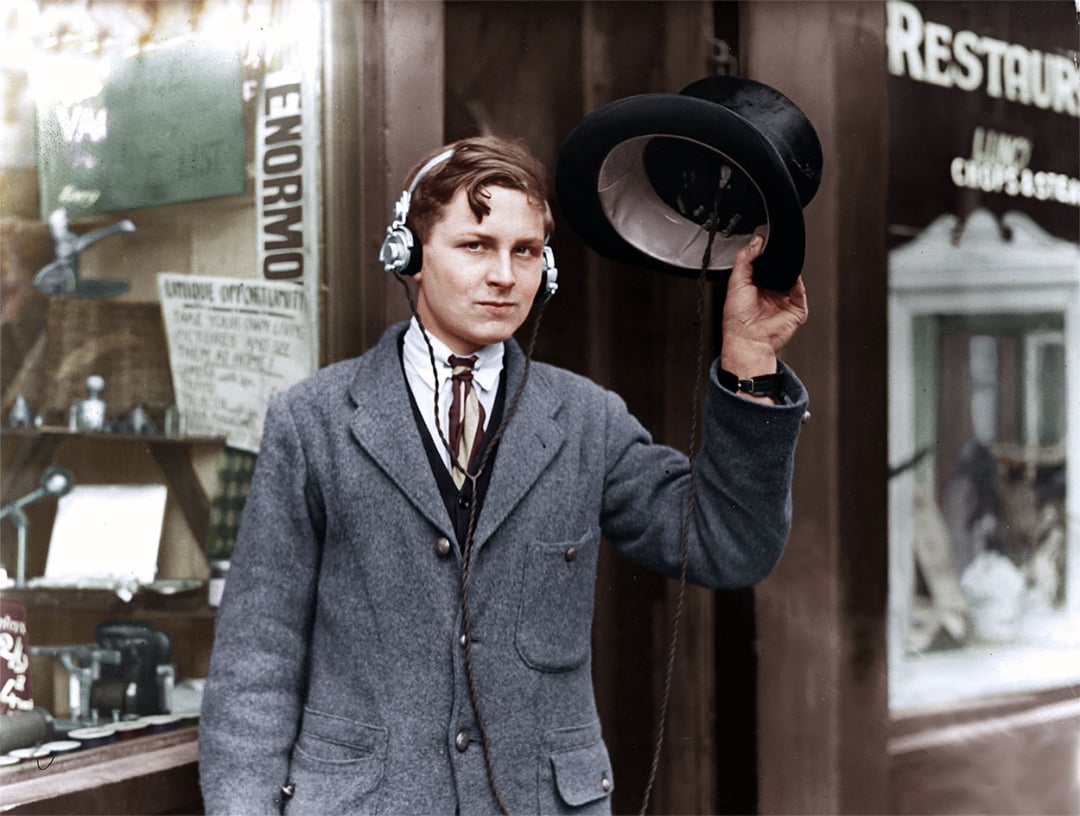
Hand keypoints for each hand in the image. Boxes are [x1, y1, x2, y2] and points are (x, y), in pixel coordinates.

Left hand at [720, 235, 808, 379]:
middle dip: (777, 260)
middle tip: (773, 250)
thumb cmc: (737, 320)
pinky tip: (790, 274)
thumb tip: (756, 241)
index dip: (763, 253)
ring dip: (789, 268)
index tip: (763, 240)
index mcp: (754, 287)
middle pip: (779, 270)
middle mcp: (769, 293)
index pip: (762, 265)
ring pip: (792, 277)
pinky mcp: (796, 308)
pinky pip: (801, 289)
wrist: (749, 338)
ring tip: (781, 263)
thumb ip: (745, 259)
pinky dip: (798, 279)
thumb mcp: (736, 281)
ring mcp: (783, 300)